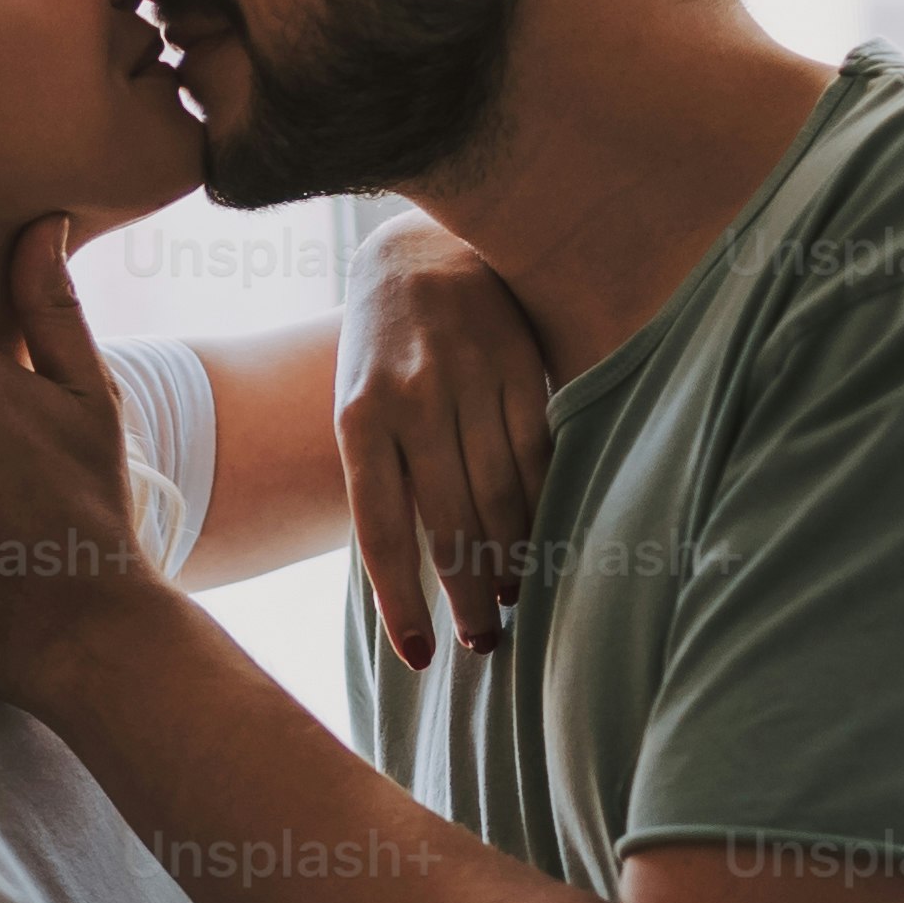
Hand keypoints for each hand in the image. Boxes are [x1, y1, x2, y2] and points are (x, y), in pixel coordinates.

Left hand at [340, 216, 553, 669]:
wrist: (425, 245)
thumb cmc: (385, 350)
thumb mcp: (362, 403)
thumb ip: (386, 476)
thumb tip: (412, 578)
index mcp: (359, 419)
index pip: (383, 533)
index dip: (404, 604)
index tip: (423, 657)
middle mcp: (412, 400)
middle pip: (449, 525)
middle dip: (468, 595)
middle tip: (483, 643)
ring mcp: (469, 380)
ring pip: (500, 495)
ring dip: (511, 560)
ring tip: (515, 601)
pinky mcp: (520, 363)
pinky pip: (538, 452)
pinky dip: (543, 504)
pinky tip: (544, 540)